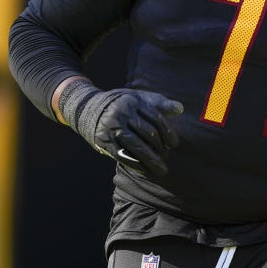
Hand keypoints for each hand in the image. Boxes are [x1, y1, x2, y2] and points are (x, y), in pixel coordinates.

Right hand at [60, 80, 181, 175]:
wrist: (86, 108)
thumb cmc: (119, 104)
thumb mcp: (137, 97)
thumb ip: (158, 103)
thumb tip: (180, 108)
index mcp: (132, 101)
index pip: (156, 118)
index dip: (168, 133)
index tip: (174, 144)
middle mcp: (121, 113)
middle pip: (148, 133)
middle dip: (160, 148)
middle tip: (167, 157)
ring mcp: (112, 128)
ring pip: (137, 146)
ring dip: (151, 160)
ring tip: (161, 169)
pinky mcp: (104, 141)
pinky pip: (123, 155)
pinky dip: (136, 164)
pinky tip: (145, 170)